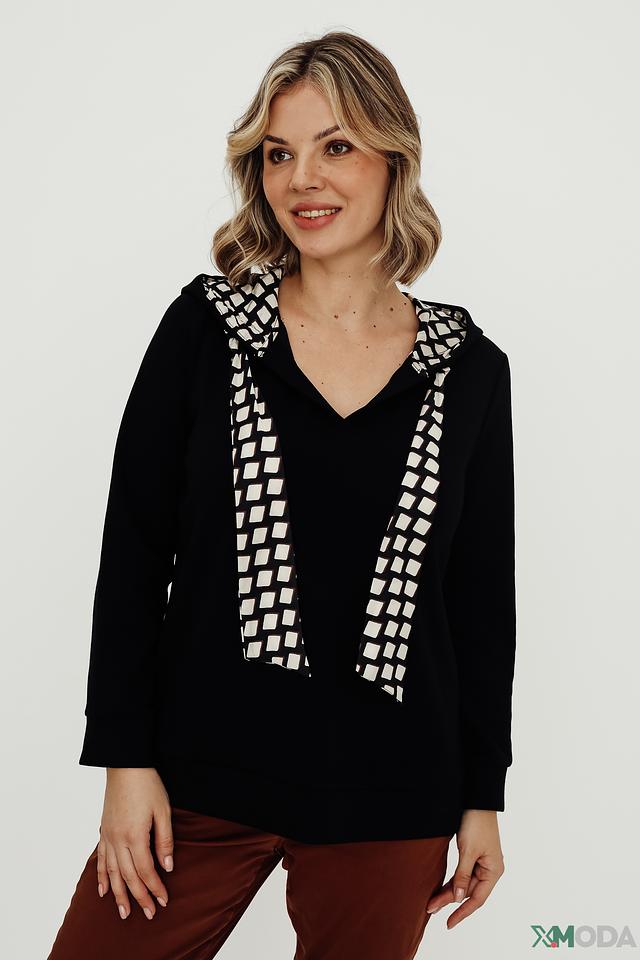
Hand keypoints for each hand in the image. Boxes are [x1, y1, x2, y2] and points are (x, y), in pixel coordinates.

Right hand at [96, 768, 173, 920]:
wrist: (125, 765)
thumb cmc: (147, 785)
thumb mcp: (163, 810)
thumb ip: (164, 840)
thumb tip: (167, 866)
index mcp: (135, 836)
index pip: (146, 870)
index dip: (155, 887)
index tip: (164, 900)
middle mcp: (118, 840)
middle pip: (128, 876)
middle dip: (140, 897)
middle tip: (149, 913)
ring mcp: (108, 836)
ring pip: (112, 873)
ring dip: (118, 894)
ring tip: (124, 912)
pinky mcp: (103, 831)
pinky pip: (100, 859)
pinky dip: (101, 876)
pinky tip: (102, 890)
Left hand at [426, 809, 504, 928]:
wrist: (476, 798)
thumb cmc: (476, 823)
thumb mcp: (468, 850)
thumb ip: (462, 875)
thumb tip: (458, 898)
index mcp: (494, 871)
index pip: (477, 899)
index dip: (462, 912)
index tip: (448, 923)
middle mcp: (489, 870)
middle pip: (468, 892)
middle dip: (450, 900)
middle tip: (430, 907)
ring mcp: (481, 863)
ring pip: (464, 884)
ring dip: (449, 891)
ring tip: (432, 901)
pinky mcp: (472, 855)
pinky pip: (462, 873)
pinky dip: (452, 881)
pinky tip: (441, 888)